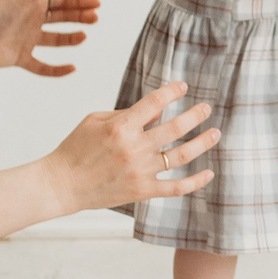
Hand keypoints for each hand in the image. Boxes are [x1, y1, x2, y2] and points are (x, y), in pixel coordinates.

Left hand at [0, 0, 100, 74]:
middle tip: (95, 18)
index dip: (79, 1)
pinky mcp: (21, 58)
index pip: (62, 0)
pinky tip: (72, 68)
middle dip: (79, 17)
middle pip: (61, 18)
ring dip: (71, 38)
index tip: (97, 4)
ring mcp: (27, 40)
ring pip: (55, 40)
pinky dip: (57, 70)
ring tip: (84, 36)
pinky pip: (43, 66)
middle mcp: (32, 20)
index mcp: (33, 3)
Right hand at [52, 83, 221, 211]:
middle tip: (206, 107)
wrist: (61, 184)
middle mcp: (134, 148)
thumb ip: (127, 113)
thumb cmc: (76, 148)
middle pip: (175, 128)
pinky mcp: (142, 191)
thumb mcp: (95, 120)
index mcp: (121, 126)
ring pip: (181, 156)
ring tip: (215, 133)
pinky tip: (209, 173)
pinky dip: (195, 181)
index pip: (155, 102)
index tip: (183, 87)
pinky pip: (176, 187)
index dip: (173, 91)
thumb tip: (158, 109)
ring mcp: (140, 171)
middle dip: (196, 115)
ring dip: (202, 143)